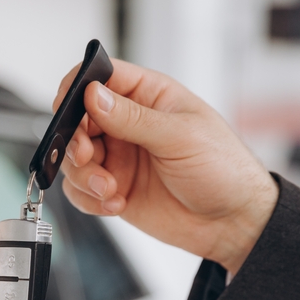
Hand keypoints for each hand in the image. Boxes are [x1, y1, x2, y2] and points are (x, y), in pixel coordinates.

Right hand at [56, 59, 278, 273]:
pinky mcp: (114, 188)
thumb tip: (93, 94)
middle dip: (75, 140)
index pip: (101, 76)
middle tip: (87, 156)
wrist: (232, 222)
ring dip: (83, 175)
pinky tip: (115, 203)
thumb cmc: (224, 169)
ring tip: (109, 189)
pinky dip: (89, 199)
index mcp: (149, 96)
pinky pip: (81, 190)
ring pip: (74, 158)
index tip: (67, 107)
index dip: (77, 87)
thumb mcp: (180, 136)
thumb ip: (132, 118)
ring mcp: (120, 157)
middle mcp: (128, 124)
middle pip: (78, 119)